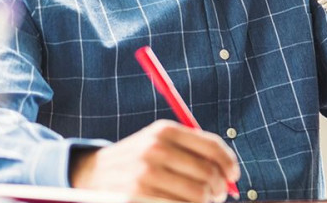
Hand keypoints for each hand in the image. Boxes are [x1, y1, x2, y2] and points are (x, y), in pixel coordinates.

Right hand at [69, 120, 239, 202]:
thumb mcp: (160, 143)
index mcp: (165, 131)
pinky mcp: (136, 196)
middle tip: (218, 195)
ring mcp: (145, 174)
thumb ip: (193, 150)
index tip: (233, 176)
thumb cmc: (137, 160)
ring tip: (203, 202)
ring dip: (206, 202)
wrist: (93, 174)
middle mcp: (155, 149)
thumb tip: (231, 173)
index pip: (212, 147)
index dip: (229, 164)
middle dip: (218, 188)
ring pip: (197, 195)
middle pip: (207, 173)